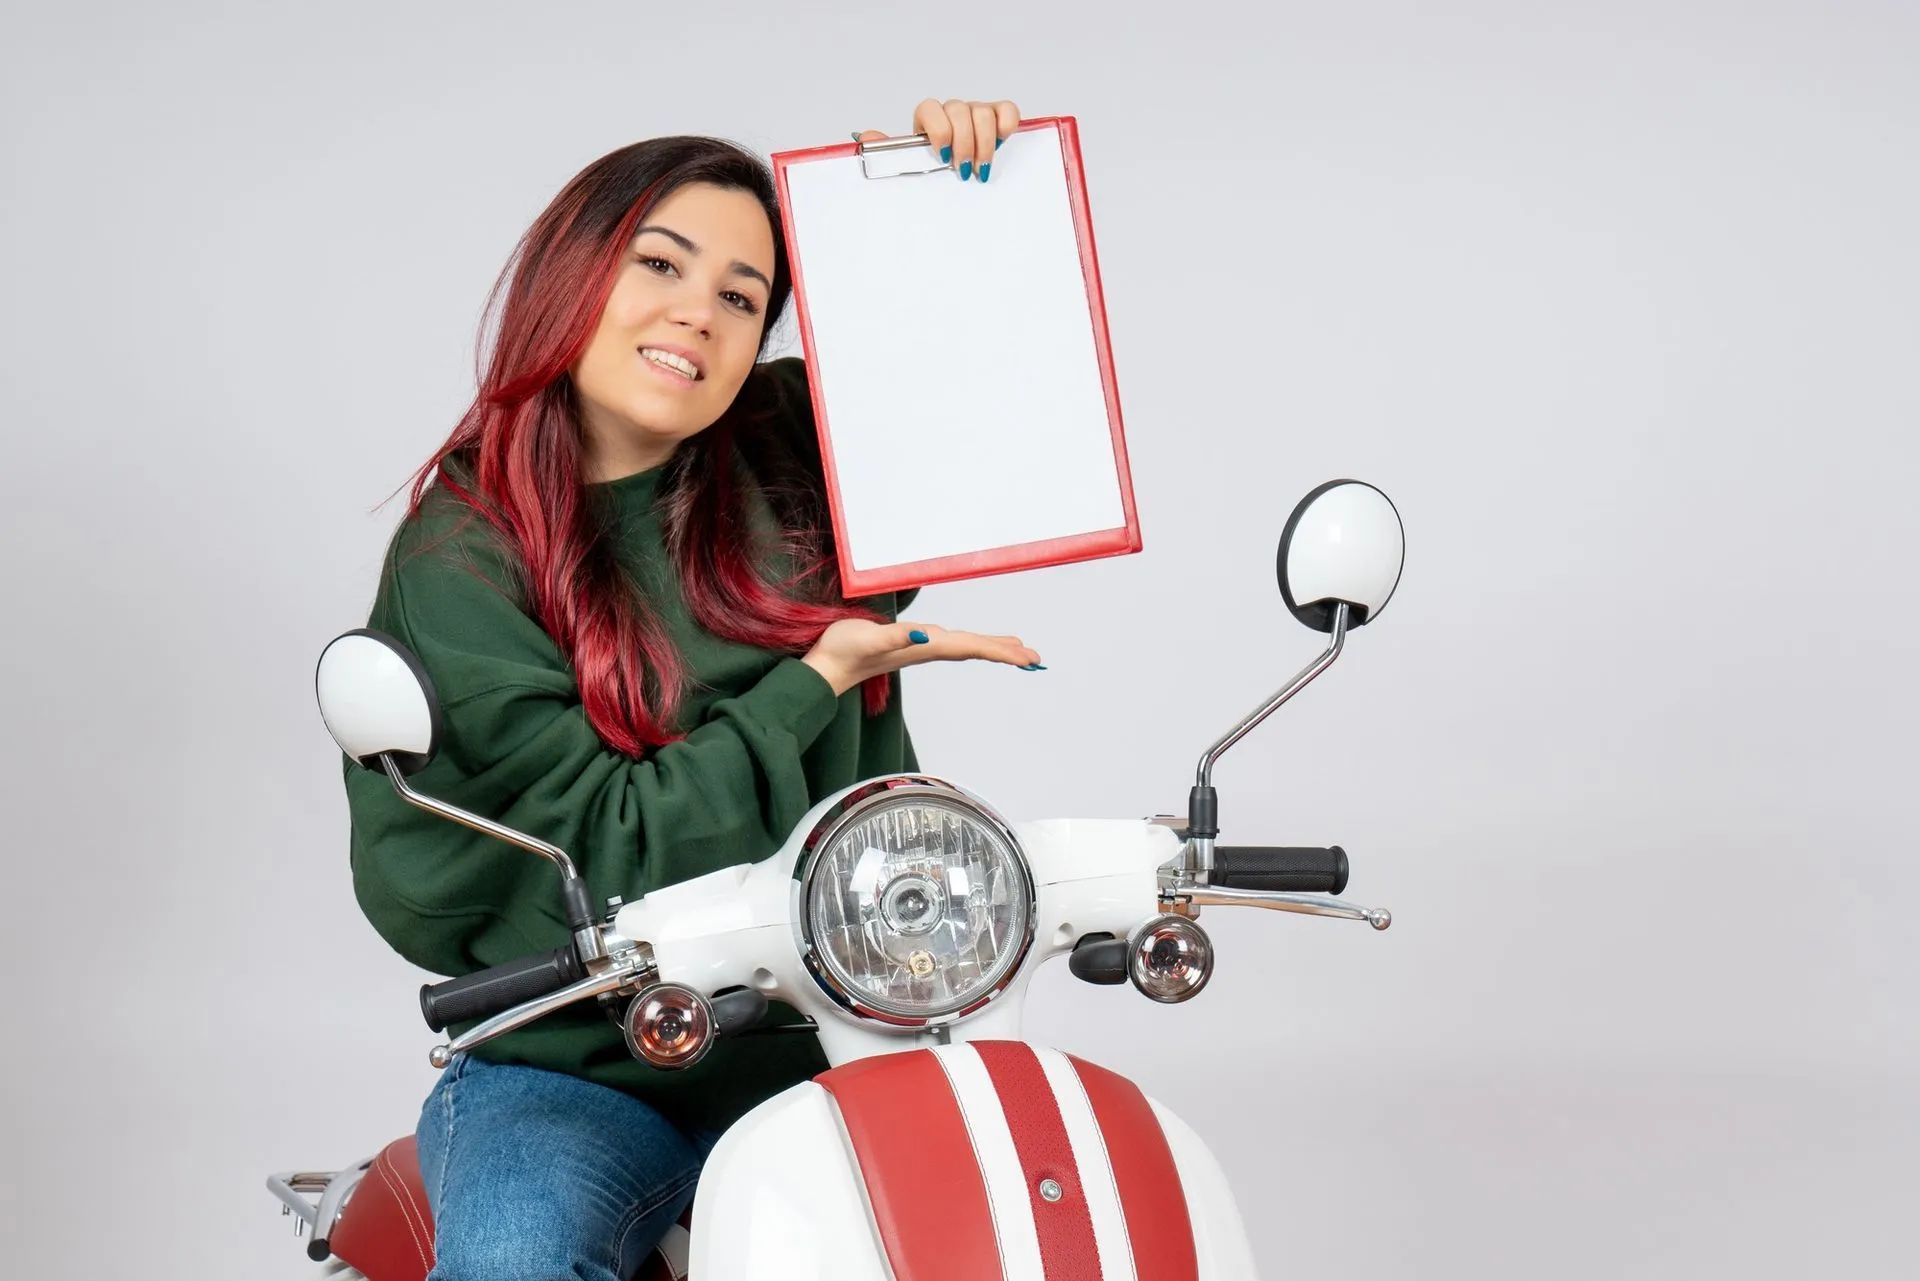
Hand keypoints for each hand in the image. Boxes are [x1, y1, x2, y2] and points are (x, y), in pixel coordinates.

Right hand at [802, 618, 1042, 695]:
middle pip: (975, 651)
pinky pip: (952, 647)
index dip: (1001, 651)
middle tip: (1037, 659)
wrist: (826, 668)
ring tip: (1019, 652)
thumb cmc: (844, 650)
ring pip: (966, 649)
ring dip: (993, 650)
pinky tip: (976, 646)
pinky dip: (971, 645)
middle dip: (1007, 654)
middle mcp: (928, 649)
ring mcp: (921, 650)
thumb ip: (896, 639)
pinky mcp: (912, 647)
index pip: (971, 648)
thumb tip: (924, 636)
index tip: (1028, 659)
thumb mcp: (869, 640)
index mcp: (925, 647)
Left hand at [855, 98, 1020, 181]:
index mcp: (929, 120)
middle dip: (964, 144)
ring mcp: (977, 114)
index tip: (942, 157)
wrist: (956, 184)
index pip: (929, 108)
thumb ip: (888, 151)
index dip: (939, 130)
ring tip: (982, 168)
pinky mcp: (999, 119)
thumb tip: (866, 138)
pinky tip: (1001, 143)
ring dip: (984, 142)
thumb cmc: (933, 173)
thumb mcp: (908, 166)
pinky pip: (1007, 110)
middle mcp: (953, 112)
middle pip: (959, 110)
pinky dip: (1007, 124)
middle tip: (964, 171)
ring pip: (983, 111)